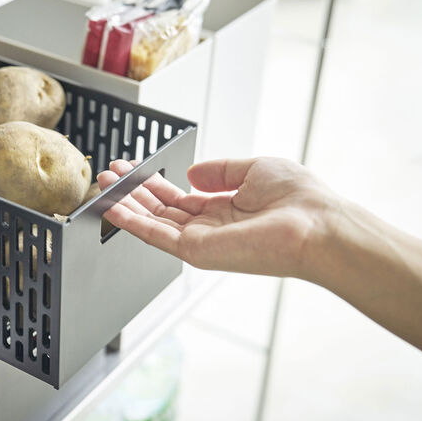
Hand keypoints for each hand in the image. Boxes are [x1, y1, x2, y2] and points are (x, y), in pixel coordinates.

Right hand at [97, 157, 341, 277]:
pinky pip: (156, 236)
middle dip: (133, 191)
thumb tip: (192, 171)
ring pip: (153, 222)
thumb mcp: (255, 169)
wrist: (317, 226)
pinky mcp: (196, 252)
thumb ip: (220, 170)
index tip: (133, 168)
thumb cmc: (299, 199)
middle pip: (161, 210)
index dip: (154, 182)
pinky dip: (132, 222)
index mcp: (226, 209)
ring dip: (126, 204)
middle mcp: (210, 228)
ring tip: (104, 185)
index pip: (180, 198)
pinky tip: (113, 207)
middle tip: (110, 175)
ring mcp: (201, 242)